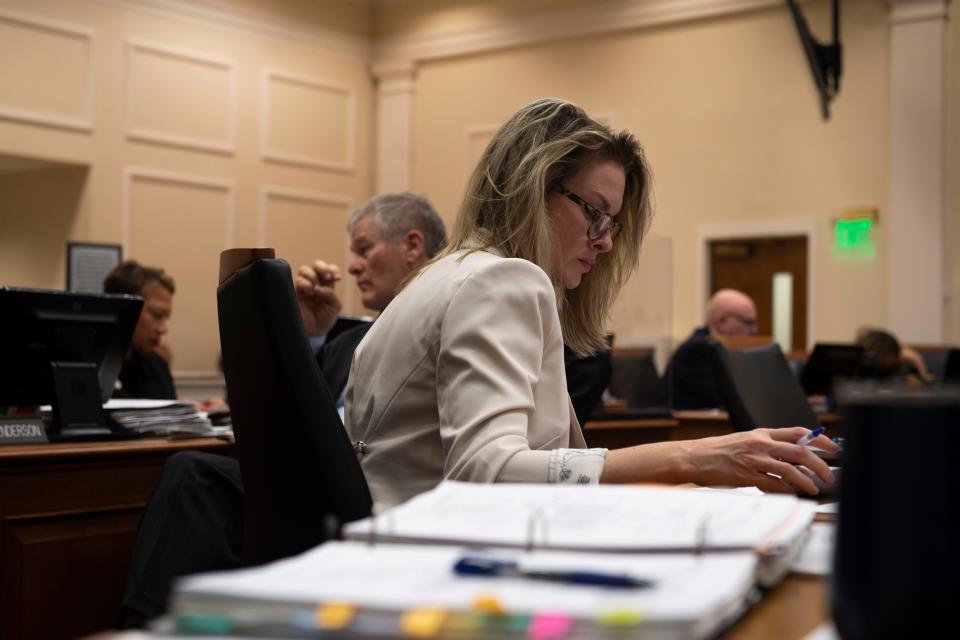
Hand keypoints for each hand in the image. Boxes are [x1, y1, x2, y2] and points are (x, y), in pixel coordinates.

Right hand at [294, 260, 342, 336]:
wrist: (312, 333)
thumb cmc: (323, 320)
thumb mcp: (334, 307)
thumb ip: (331, 295)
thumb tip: (320, 287)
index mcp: (326, 285)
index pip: (329, 270)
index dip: (333, 269)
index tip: (337, 278)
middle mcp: (315, 284)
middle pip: (316, 265)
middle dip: (322, 267)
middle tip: (327, 277)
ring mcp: (304, 287)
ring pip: (304, 270)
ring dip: (312, 276)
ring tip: (315, 288)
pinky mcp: (294, 292)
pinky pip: (298, 281)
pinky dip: (305, 284)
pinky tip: (310, 293)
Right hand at [683, 427, 838, 494]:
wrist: (694, 457)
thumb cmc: (717, 452)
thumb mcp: (744, 441)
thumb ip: (766, 447)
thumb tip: (791, 459)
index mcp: (761, 433)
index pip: (798, 433)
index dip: (819, 440)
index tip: (833, 448)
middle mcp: (760, 444)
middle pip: (800, 452)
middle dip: (819, 465)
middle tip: (828, 476)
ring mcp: (754, 460)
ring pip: (790, 470)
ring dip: (806, 482)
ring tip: (813, 489)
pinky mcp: (747, 476)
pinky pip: (774, 485)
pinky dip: (786, 490)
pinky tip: (791, 494)